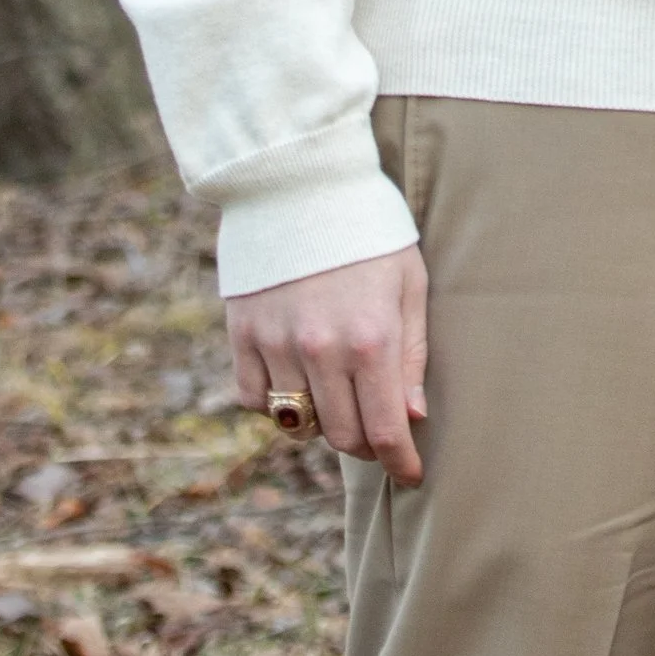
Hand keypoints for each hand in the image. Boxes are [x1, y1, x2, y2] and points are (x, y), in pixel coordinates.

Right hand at [225, 247, 428, 485]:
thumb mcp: (409, 282)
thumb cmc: (369, 228)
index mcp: (371, 338)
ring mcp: (276, 344)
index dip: (399, 462)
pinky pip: (254, 399)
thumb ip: (412, 354)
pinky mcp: (241, 334)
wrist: (299, 179)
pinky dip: (275, 404)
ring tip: (339, 399)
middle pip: (341, 436)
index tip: (410, 476)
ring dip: (323, 422)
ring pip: (297, 423)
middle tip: (379, 430)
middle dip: (366, 444)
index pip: (384, 429)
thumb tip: (412, 417)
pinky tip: (295, 382)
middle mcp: (321, 349)